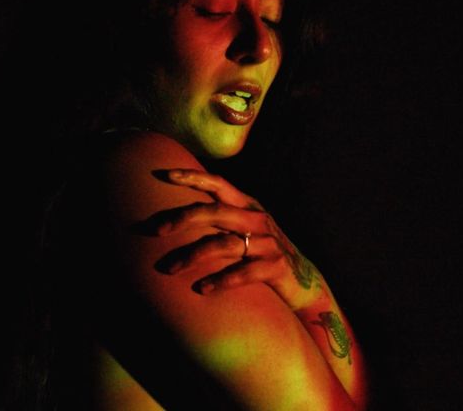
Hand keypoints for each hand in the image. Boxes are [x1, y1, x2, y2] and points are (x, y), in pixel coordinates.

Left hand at [141, 168, 326, 311]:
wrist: (305, 283)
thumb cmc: (262, 253)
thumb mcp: (244, 229)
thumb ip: (220, 219)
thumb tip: (178, 214)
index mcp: (247, 206)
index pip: (219, 183)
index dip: (194, 177)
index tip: (166, 174)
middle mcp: (257, 219)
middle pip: (216, 212)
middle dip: (184, 218)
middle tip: (157, 229)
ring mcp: (268, 243)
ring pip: (225, 244)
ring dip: (194, 256)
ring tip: (170, 269)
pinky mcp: (276, 267)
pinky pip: (243, 273)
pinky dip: (220, 280)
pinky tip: (201, 288)